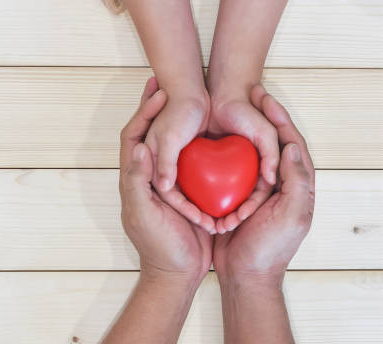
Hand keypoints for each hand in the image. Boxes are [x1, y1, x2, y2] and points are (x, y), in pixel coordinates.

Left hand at [120, 77, 212, 278]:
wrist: (177, 272)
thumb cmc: (158, 244)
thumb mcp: (144, 212)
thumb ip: (138, 180)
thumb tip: (139, 145)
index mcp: (134, 179)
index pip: (133, 136)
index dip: (142, 112)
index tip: (158, 92)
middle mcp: (148, 178)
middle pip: (149, 134)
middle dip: (155, 109)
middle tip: (167, 84)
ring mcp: (167, 184)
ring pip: (169, 146)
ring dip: (174, 123)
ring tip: (188, 99)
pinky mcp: (186, 192)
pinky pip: (188, 163)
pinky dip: (194, 147)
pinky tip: (209, 133)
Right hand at [213, 85, 315, 284]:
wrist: (246, 274)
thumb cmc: (270, 248)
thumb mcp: (291, 215)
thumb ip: (297, 181)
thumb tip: (292, 147)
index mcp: (295, 184)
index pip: (290, 142)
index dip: (279, 117)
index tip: (262, 97)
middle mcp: (276, 182)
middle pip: (271, 141)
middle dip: (263, 115)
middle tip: (249, 93)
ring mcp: (254, 188)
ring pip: (249, 152)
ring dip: (242, 129)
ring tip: (229, 108)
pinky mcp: (235, 196)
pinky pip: (229, 170)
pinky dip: (223, 154)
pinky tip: (211, 140)